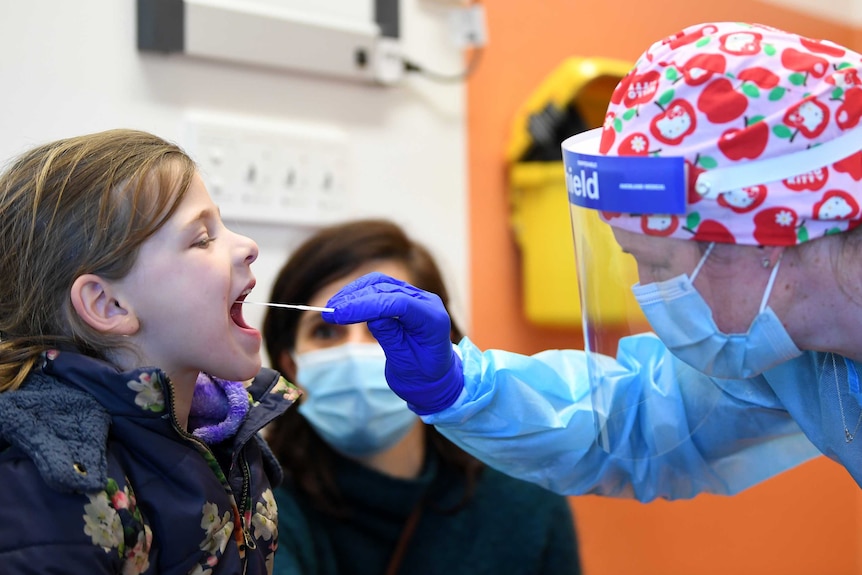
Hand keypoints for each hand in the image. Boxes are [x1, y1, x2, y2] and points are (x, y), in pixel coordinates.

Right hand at [322, 272, 463, 414]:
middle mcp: (426, 302)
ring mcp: (415, 296)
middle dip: (356, 299)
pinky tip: (344, 304)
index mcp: (433, 320)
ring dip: (354, 293)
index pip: (399, 303)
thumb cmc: (422, 375)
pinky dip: (359, 293)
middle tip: (329, 312)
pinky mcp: (403, 296)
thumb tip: (371, 317)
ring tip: (332, 308)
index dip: (366, 306)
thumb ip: (391, 338)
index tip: (339, 315)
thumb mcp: (405, 363)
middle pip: (386, 289)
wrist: (434, 377)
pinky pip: (379, 287)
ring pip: (380, 283)